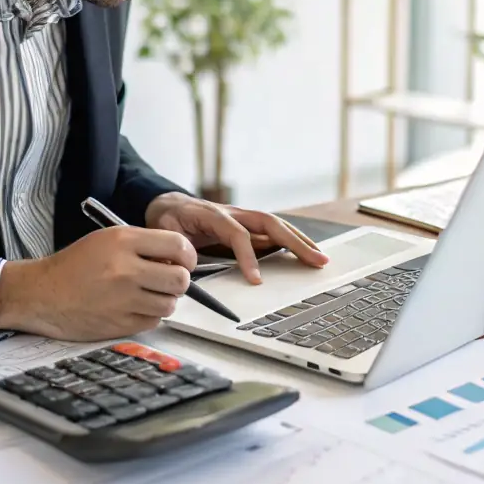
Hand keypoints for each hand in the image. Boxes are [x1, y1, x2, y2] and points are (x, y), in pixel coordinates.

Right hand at [0, 226, 194, 339]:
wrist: (42, 294)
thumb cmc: (74, 265)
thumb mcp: (107, 239)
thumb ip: (143, 245)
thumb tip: (178, 260)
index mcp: (123, 241)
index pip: (178, 245)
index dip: (187, 256)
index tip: (182, 261)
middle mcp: (125, 269)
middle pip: (181, 279)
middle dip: (178, 280)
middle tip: (165, 280)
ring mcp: (123, 299)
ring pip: (170, 304)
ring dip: (164, 300)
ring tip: (146, 294)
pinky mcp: (120, 324)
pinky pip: (154, 321)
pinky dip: (149, 316)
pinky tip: (133, 307)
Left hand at [145, 192, 328, 284]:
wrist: (168, 203)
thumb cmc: (167, 220)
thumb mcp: (163, 233)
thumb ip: (175, 250)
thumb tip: (183, 269)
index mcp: (212, 214)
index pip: (237, 234)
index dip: (249, 257)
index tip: (257, 281)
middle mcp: (233, 212)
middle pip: (269, 223)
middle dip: (294, 242)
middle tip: (315, 261)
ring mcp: (243, 216)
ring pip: (276, 224)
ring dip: (299, 240)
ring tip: (319, 257)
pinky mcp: (247, 224)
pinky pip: (273, 230)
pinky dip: (292, 240)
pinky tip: (305, 252)